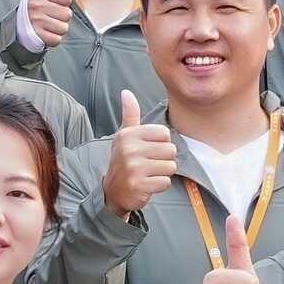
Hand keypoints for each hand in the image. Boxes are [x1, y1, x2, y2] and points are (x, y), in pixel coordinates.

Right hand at [100, 88, 173, 215]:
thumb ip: (129, 114)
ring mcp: (133, 168)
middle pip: (171, 150)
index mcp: (128, 134)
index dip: (161, 143)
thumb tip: (126, 92)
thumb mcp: (124, 136)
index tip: (147, 150)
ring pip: (170, 166)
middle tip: (148, 165)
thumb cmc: (124, 161)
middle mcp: (129, 149)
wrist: (113, 191)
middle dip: (164, 160)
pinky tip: (147, 184)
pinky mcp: (138, 185)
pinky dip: (159, 185)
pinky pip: (166, 182)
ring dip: (162, 173)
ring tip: (148, 174)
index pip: (165, 133)